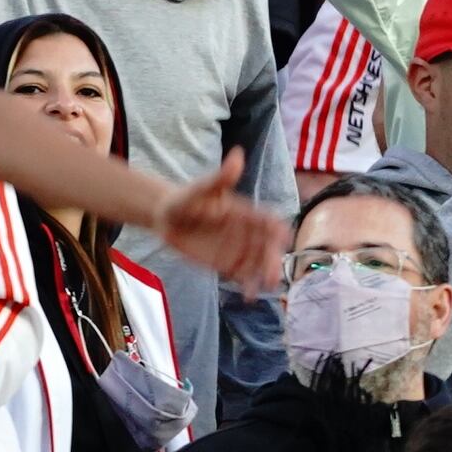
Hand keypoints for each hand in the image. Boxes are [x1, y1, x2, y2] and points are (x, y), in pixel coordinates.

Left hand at [151, 152, 287, 294]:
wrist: (167, 217)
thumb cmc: (187, 198)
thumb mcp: (202, 188)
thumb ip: (221, 177)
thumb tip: (237, 155)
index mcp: (245, 212)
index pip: (267, 221)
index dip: (277, 229)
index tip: (284, 237)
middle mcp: (245, 232)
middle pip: (266, 247)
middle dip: (272, 259)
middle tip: (273, 272)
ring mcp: (237, 249)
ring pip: (257, 263)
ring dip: (263, 274)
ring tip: (264, 286)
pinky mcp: (225, 263)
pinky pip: (240, 275)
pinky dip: (247, 285)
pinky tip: (248, 296)